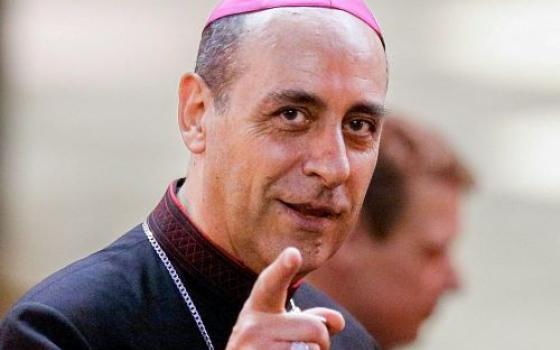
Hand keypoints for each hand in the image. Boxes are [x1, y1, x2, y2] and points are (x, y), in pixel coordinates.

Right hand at [226, 247, 344, 349]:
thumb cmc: (264, 347)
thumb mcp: (280, 326)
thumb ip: (309, 319)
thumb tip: (337, 321)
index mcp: (258, 306)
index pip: (271, 283)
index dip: (283, 268)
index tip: (293, 254)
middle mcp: (252, 326)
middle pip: (315, 328)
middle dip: (321, 342)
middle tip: (302, 347)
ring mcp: (255, 349)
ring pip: (314, 349)